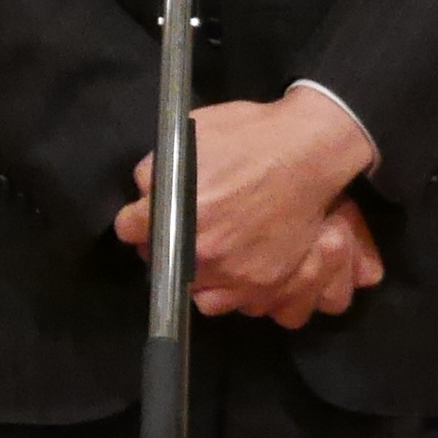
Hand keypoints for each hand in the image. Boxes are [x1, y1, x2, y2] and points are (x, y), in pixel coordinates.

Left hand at [115, 89, 384, 328]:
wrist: (309, 154)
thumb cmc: (250, 137)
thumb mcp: (192, 135)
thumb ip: (156, 169)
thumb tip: (145, 194)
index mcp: (173, 214)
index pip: (128, 229)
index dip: (135, 219)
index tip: (143, 217)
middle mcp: (199, 252)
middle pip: (158, 264)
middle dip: (164, 247)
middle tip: (180, 231)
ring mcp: (232, 274)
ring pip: (193, 292)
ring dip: (194, 275)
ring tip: (206, 255)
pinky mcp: (262, 285)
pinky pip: (233, 303)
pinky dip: (229, 289)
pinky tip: (232, 268)